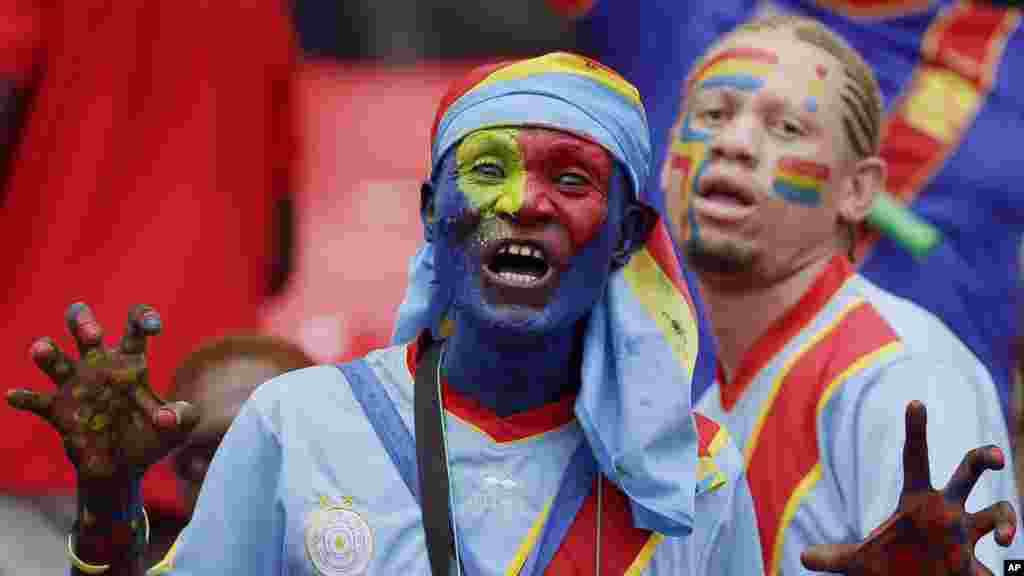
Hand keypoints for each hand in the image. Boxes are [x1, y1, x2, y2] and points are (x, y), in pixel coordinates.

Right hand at [7, 303, 197, 482]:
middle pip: (84, 328)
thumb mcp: (178, 428)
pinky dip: (26, 398)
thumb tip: (166, 418)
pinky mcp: (58, 411)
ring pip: (55, 359)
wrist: (124, 469)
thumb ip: (183, 417)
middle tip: (93, 336)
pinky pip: (37, 400)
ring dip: (46, 352)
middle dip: (83, 323)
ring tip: (41, 350)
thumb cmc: (153, 437)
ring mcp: (76, 386)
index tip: (154, 328)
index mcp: (131, 361)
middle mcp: (100, 365)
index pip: (134, 326)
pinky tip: (16, 395)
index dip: (143, 317)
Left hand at [802, 401, 1016, 574]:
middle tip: (996, 458)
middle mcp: (946, 512)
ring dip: (1008, 521)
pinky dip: (1010, 570)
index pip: (915, 459)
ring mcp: (965, 536)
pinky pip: (999, 566)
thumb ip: (835, 557)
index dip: (915, 432)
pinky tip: (1012, 571)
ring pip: (999, 512)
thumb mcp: (860, 562)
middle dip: (984, 458)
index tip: (915, 402)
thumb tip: (804, 558)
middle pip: (969, 472)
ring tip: (1006, 539)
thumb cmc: (892, 567)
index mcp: (917, 502)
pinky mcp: (976, 566)